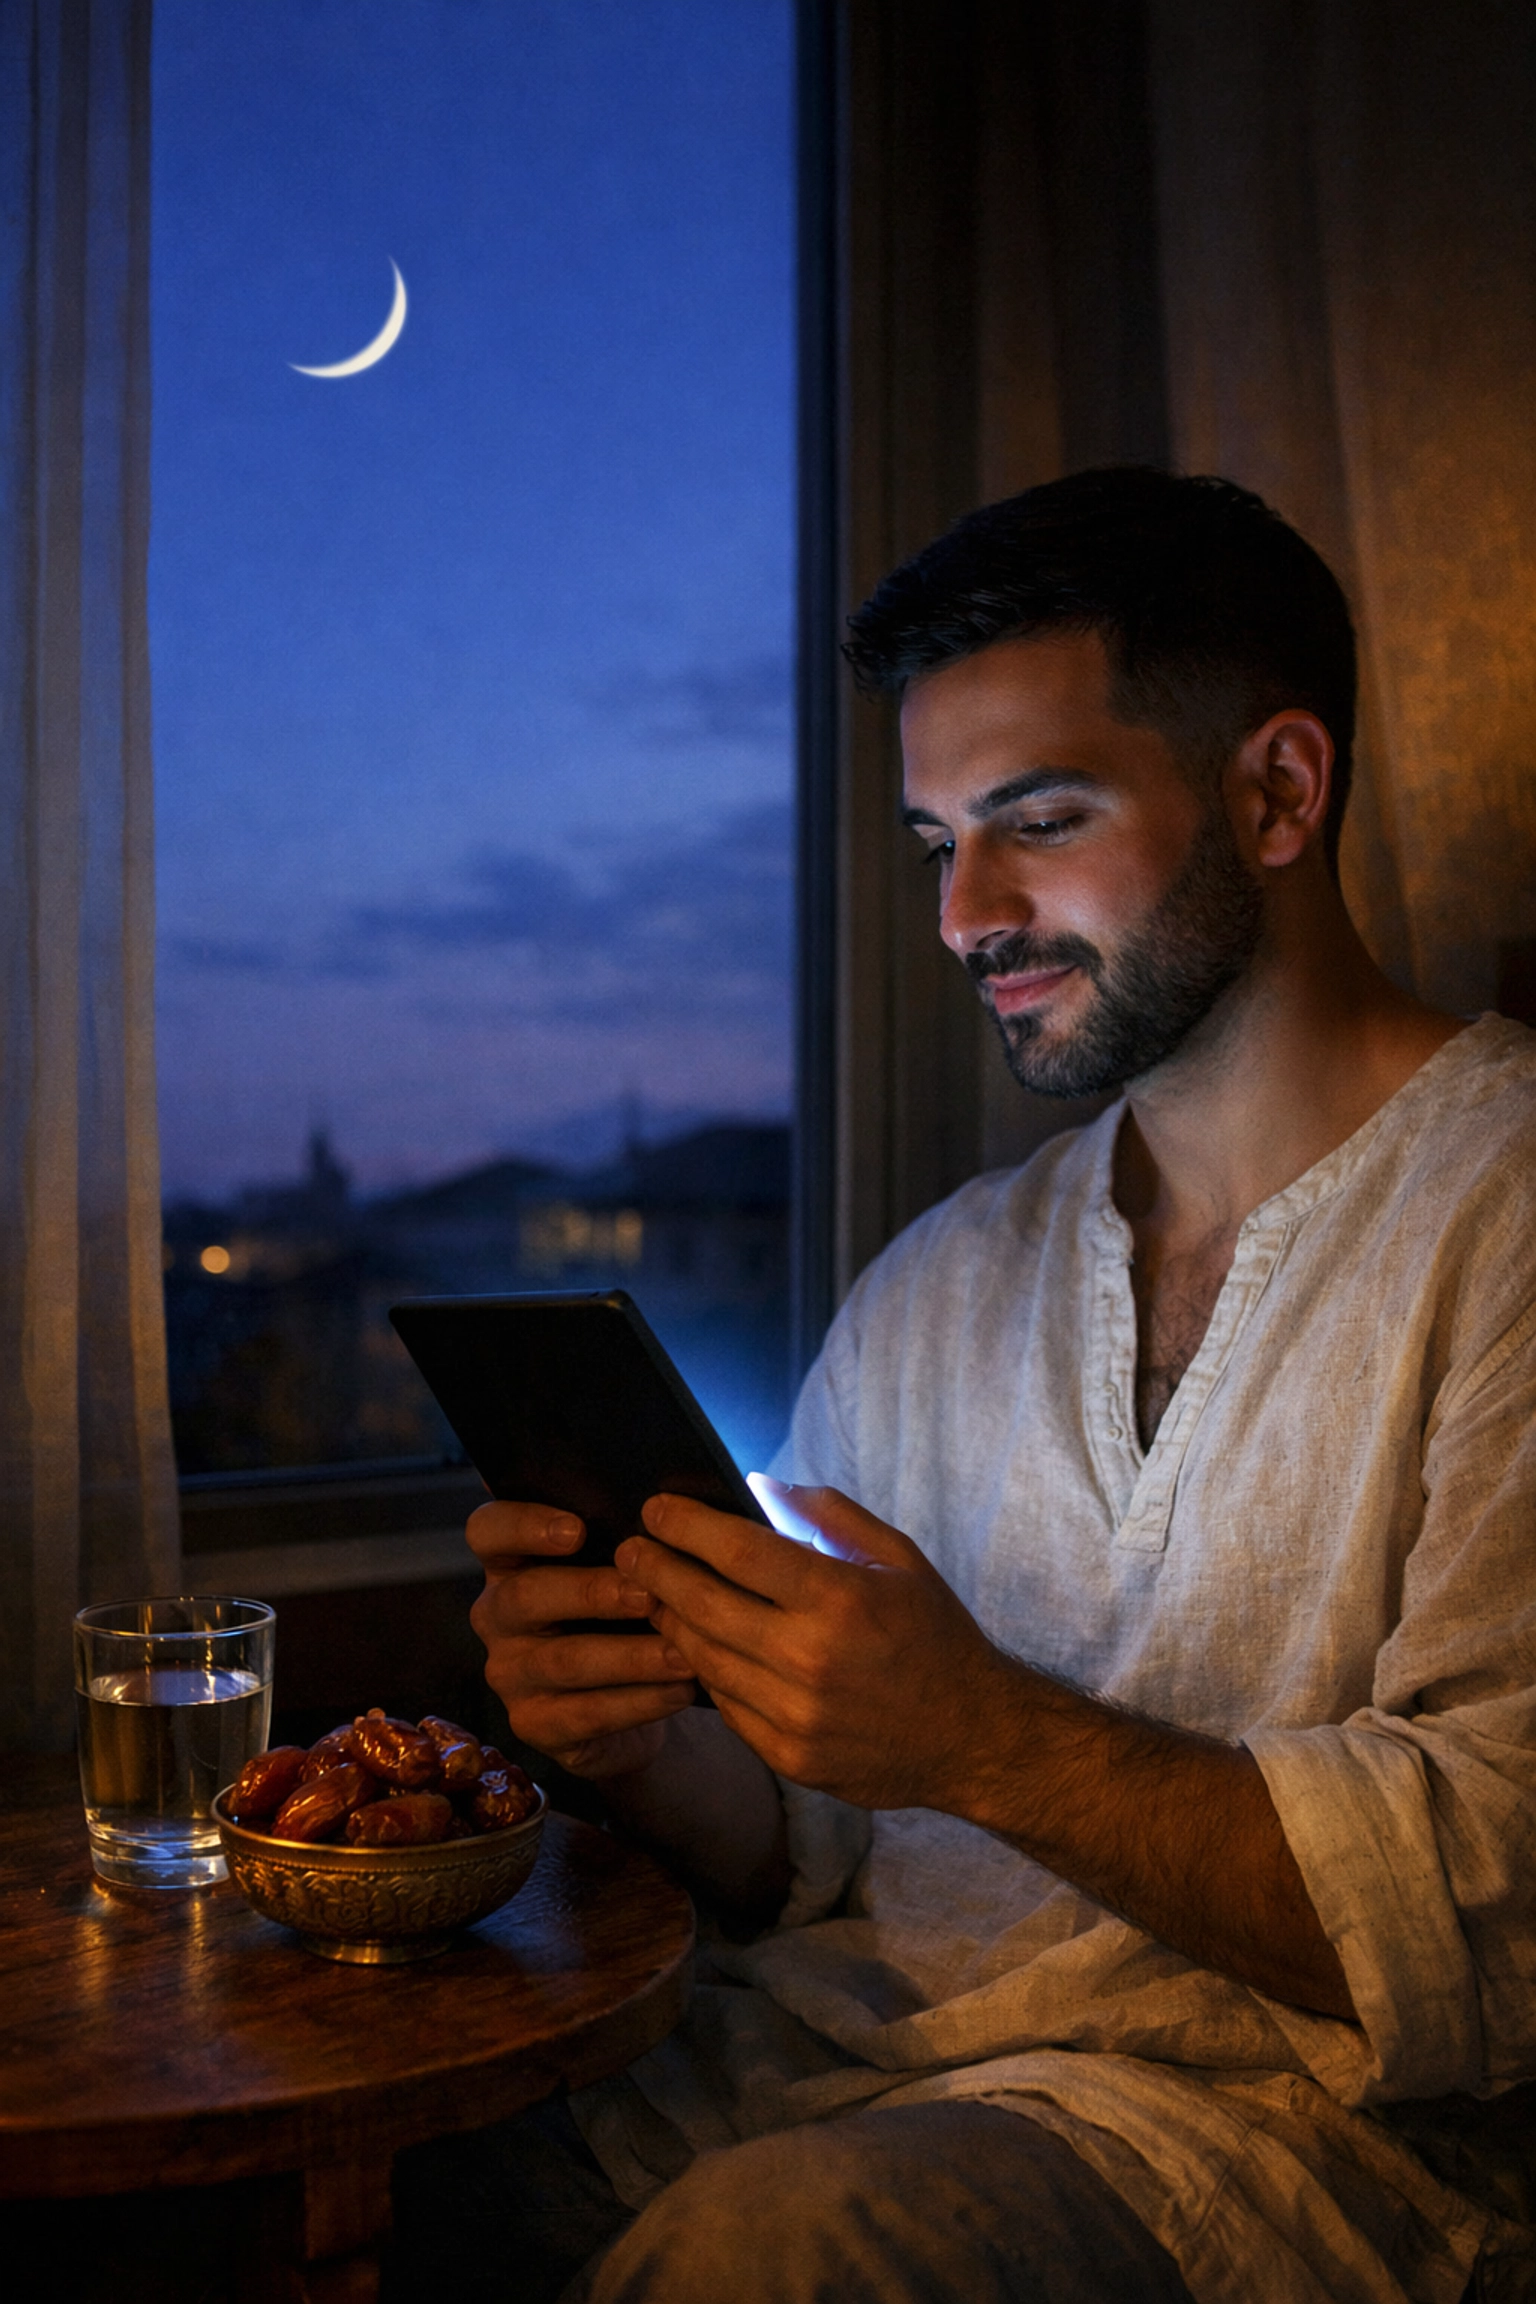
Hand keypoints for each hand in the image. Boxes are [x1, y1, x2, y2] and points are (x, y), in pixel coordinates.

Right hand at [466, 1501, 697, 1779]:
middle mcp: (496, 1615)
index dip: (524, 1526)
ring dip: (630, 1656)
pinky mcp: (534, 1723)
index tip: (577, 1529)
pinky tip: (679, 1689)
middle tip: (648, 1595)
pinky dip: (640, 1702)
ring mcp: (510, 1673)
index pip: (488, 1532)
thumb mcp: (614, 1572)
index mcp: (508, 1563)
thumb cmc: (623, 1615)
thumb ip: (620, 1542)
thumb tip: (664, 1513)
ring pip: (564, 1660)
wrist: (630, 1701)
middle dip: (592, 1594)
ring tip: (682, 1652)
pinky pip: (586, 1713)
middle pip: (525, 1596)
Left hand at [614, 1481, 1010, 1810]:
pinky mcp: (789, 1755)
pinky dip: (705, 1672)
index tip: (656, 1509)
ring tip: (653, 1595)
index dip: (686, 1525)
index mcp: (840, 1599)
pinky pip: (726, 1706)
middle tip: (630, 1549)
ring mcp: (796, 1714)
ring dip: (670, 1622)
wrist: (973, 1737)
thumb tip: (762, 1485)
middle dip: (656, 1570)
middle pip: (704, 1605)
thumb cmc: (935, 1636)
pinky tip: (696, 1647)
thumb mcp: (900, 1557)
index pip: (738, 1551)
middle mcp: (810, 1658)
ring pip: (704, 1658)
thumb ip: (829, 1516)